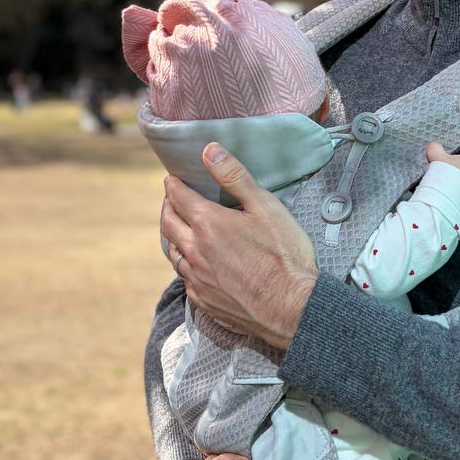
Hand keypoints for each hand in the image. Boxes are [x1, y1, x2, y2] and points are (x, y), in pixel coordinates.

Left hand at [161, 143, 317, 350]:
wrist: (292, 309)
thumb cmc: (284, 255)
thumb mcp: (265, 207)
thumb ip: (234, 177)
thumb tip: (209, 151)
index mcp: (208, 224)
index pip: (178, 197)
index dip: (173, 185)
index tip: (171, 179)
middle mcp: (195, 251)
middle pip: (168, 223)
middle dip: (167, 207)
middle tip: (171, 199)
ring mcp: (197, 279)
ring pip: (173, 252)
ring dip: (172, 236)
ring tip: (178, 228)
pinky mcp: (204, 300)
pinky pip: (184, 277)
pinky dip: (184, 263)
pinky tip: (193, 263)